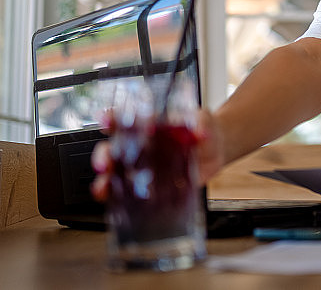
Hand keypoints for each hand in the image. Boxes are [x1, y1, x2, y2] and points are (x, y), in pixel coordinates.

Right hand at [90, 107, 225, 202]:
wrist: (216, 149)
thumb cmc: (204, 129)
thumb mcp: (203, 120)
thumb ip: (200, 123)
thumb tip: (200, 132)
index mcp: (148, 124)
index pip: (123, 118)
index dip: (110, 118)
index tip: (105, 121)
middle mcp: (140, 145)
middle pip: (111, 148)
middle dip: (103, 156)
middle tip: (104, 164)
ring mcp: (143, 166)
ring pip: (115, 173)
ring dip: (105, 180)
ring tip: (104, 188)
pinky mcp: (151, 185)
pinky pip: (130, 192)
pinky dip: (119, 198)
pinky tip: (116, 202)